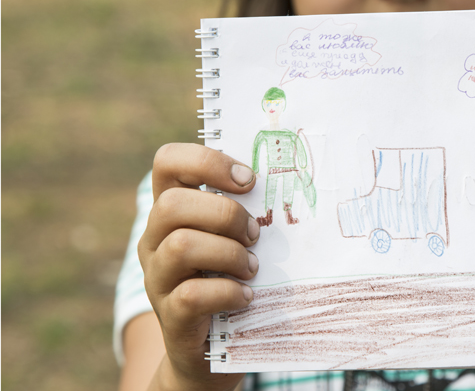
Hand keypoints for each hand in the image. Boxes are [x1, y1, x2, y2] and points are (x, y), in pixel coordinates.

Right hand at [138, 143, 259, 390]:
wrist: (210, 348)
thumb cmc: (230, 276)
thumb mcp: (232, 237)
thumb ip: (244, 208)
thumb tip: (285, 179)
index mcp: (171, 209)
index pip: (167, 161)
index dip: (207, 161)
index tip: (248, 181)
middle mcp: (154, 238)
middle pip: (173, 204)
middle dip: (225, 214)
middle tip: (255, 234)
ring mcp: (157, 277)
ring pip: (181, 246)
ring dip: (229, 253)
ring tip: (252, 267)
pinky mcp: (169, 313)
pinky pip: (192, 294)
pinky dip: (228, 292)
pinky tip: (247, 296)